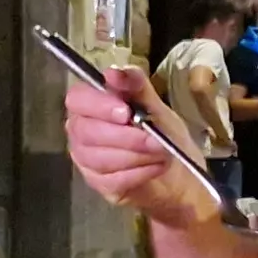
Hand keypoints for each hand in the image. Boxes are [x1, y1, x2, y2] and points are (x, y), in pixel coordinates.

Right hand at [63, 66, 215, 229]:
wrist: (181, 175)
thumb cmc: (165, 136)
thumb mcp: (156, 106)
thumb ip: (136, 86)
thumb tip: (114, 72)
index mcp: (92, 105)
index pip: (77, 99)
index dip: (99, 105)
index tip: (126, 112)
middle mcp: (82, 131)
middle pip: (85, 131)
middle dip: (124, 136)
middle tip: (154, 139)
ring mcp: (87, 160)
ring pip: (98, 157)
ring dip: (135, 155)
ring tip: (161, 152)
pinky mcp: (99, 184)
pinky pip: (111, 179)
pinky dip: (139, 172)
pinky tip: (155, 167)